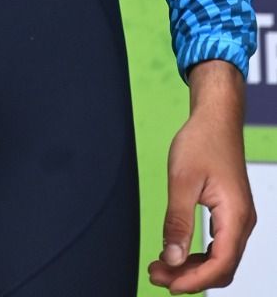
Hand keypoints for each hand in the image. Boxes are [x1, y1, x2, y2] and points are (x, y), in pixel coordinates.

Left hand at [148, 61, 255, 292]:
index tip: (169, 284)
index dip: (194, 280)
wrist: (216, 118)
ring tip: (160, 266)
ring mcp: (238, 219)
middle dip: (189, 277)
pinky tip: (175, 251)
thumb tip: (171, 257)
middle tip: (156, 274)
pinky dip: (197, 254)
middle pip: (221, 267)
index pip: (220, 264)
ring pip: (219, 259)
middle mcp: (242, 222)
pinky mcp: (230, 214)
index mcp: (235, 216)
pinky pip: (218, 246)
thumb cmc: (202, 142)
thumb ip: (177, 221)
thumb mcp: (182, 180)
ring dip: (192, 267)